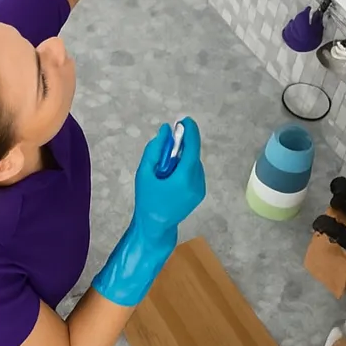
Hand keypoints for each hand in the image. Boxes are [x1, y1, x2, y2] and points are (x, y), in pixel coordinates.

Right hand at [131, 118, 206, 238]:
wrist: (155, 225)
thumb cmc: (147, 198)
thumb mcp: (145, 172)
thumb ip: (155, 149)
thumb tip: (166, 130)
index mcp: (184, 178)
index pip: (192, 148)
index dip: (190, 132)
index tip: (185, 120)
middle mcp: (197, 182)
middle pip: (193, 155)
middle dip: (183, 145)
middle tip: (168, 143)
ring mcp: (200, 189)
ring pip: (194, 163)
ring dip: (183, 157)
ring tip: (166, 165)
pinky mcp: (200, 193)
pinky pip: (195, 172)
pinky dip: (185, 166)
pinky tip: (172, 174)